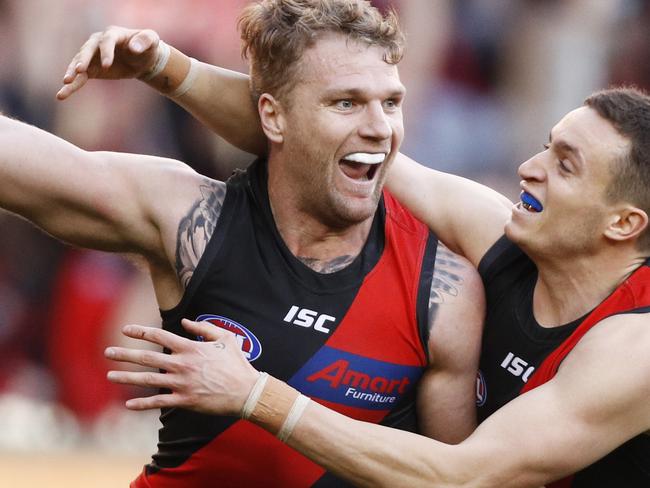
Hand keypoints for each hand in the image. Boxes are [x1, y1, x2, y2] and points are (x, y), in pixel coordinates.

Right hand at [57, 26, 160, 99]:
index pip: (106, 41)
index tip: (107, 66)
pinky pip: (79, 78)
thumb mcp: (151, 40)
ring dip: (72, 72)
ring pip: (79, 63)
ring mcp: (92, 56)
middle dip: (83, 60)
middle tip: (79, 70)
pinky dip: (72, 86)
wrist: (143, 58)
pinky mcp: (92, 70)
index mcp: (113, 34)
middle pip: (87, 50)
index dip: (106, 52)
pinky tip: (62, 95)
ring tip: (66, 82)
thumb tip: (133, 48)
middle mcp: (98, 43)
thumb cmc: (147, 46)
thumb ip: (145, 40)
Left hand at [105, 319, 259, 415]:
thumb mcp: (225, 338)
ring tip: (109, 375)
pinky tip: (128, 403)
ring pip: (148, 380)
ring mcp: (182, 383)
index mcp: (190, 348)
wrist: (246, 391)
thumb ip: (204, 328)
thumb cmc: (237, 363)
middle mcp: (182, 364)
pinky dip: (142, 403)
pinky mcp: (184, 400)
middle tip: (107, 351)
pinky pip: (159, 402)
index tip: (126, 329)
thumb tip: (185, 322)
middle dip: (125, 354)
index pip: (159, 335)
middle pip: (147, 357)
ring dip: (126, 377)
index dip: (140, 332)